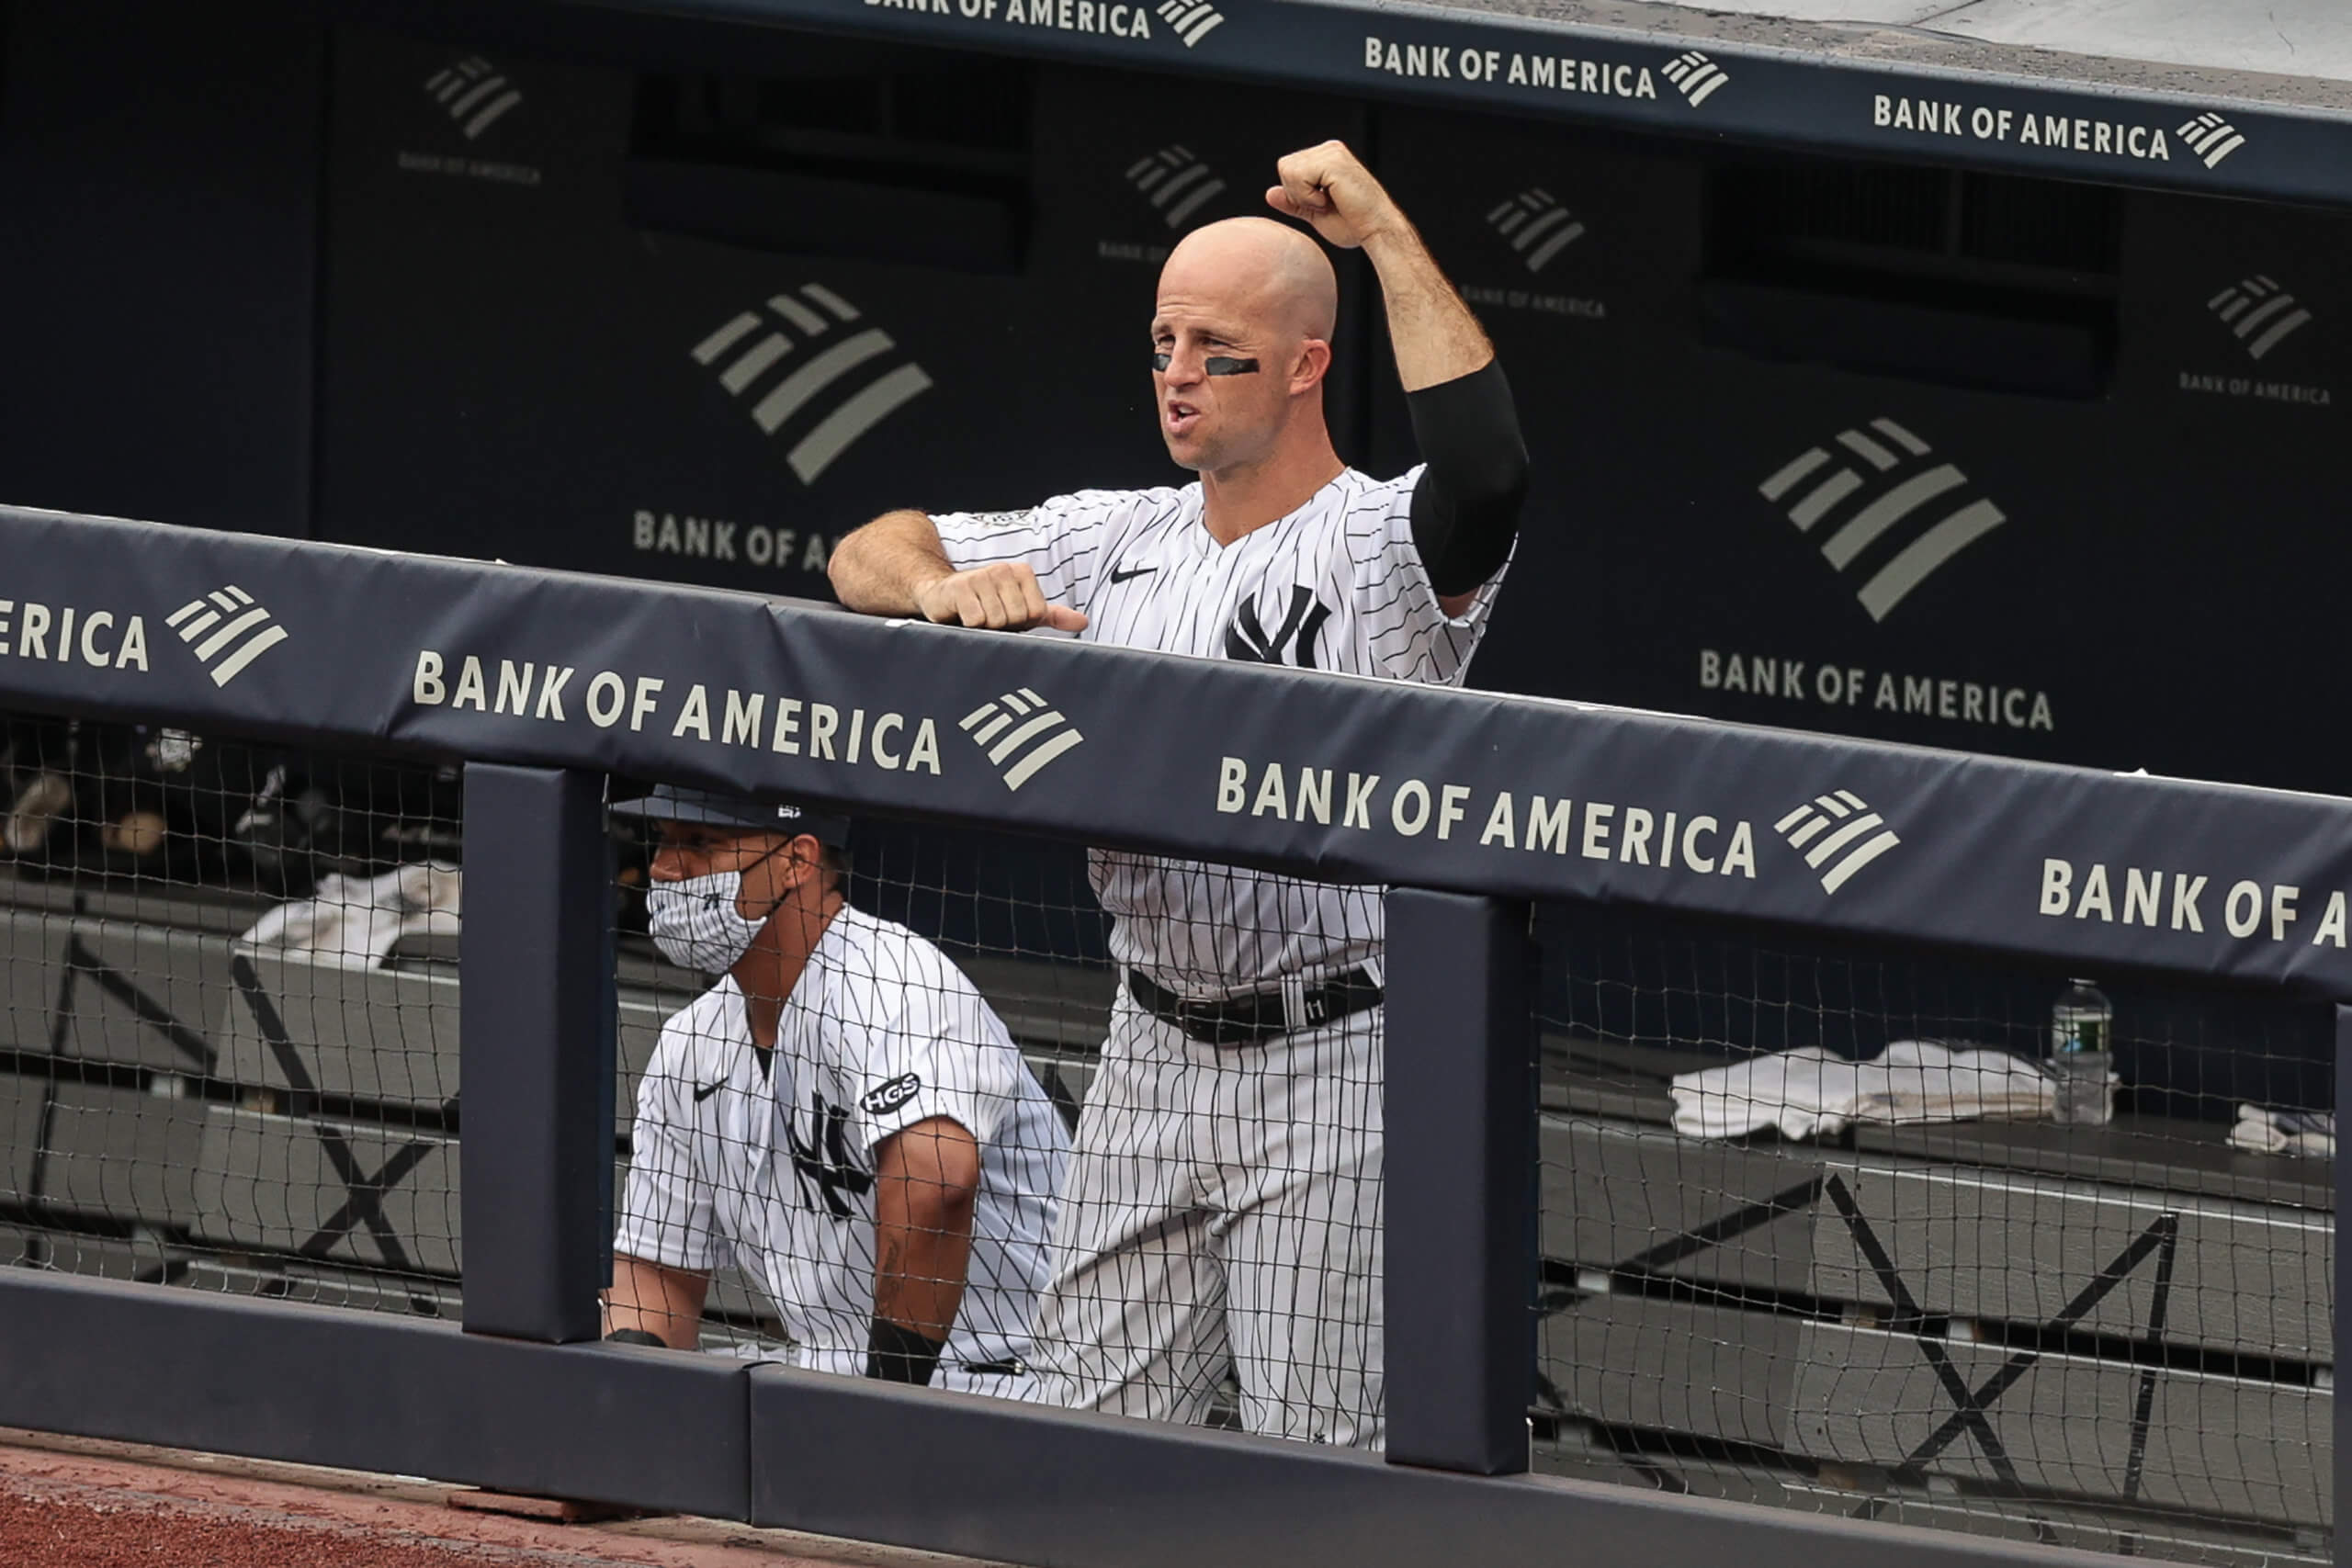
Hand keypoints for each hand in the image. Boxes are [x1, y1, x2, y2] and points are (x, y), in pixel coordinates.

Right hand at [914, 562, 1088, 632]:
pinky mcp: (959, 588)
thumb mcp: (1022, 610)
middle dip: (1002, 626)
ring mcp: (980, 576)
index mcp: (1022, 573)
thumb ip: (1053, 615)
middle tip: (989, 617)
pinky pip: (975, 620)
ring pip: (995, 621)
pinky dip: (969, 626)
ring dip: (984, 627)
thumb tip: (1083, 621)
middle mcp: (1003, 569)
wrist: (943, 595)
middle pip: (1016, 617)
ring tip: (977, 617)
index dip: (1021, 623)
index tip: (1007, 616)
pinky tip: (963, 617)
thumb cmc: (986, 605)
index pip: (1035, 613)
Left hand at [1265, 140, 1402, 250]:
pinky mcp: (1333, 161)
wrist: (1376, 231)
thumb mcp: (1316, 213)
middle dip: (1297, 193)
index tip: (1322, 205)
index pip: (1288, 168)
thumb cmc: (1354, 225)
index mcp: (1326, 157)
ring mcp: (1332, 152)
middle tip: (1325, 205)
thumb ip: (1294, 201)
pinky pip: (1297, 176)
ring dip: (1303, 195)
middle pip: (1285, 166)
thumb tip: (1270, 193)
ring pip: (1288, 170)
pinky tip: (1329, 201)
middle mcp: (1330, 149)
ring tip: (1328, 203)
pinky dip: (1308, 196)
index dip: (1296, 193)